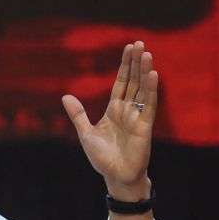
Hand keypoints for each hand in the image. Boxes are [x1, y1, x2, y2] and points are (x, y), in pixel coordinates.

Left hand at [62, 41, 156, 199]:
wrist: (115, 177)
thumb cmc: (102, 158)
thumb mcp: (86, 133)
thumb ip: (77, 114)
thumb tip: (65, 96)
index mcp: (114, 110)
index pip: (121, 83)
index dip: (125, 66)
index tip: (129, 48)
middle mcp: (128, 110)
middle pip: (133, 81)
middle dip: (136, 63)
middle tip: (139, 43)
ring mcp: (137, 117)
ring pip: (143, 89)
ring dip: (145, 71)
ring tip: (147, 53)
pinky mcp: (145, 126)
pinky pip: (149, 105)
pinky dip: (152, 89)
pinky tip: (153, 74)